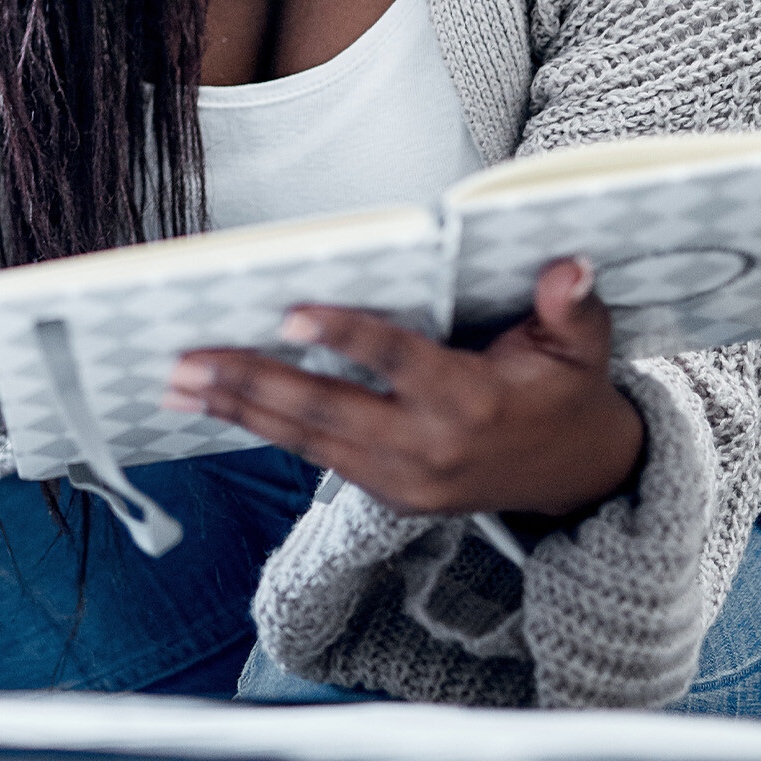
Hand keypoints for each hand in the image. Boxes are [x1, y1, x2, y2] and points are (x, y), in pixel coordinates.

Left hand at [165, 256, 645, 520]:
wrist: (576, 480)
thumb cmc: (568, 395)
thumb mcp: (583, 350)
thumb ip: (572, 308)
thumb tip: (569, 265)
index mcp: (472, 403)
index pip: (398, 363)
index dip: (346, 337)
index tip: (292, 312)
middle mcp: (428, 449)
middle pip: (328, 411)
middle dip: (254, 383)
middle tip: (189, 358)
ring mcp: (403, 481)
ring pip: (307, 440)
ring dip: (238, 409)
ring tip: (177, 383)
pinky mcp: (386, 495)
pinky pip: (314, 457)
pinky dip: (261, 430)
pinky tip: (212, 406)